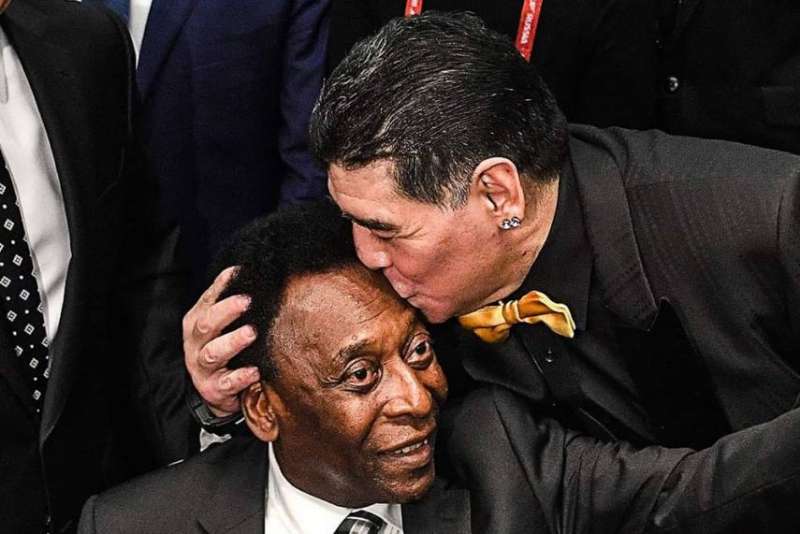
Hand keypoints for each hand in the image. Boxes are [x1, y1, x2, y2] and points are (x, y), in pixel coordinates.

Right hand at [183, 266, 259, 415]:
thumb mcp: (221, 324)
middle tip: (247, 301)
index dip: (221, 287)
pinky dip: (240, 376)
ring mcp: (202, 367)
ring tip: (251, 332)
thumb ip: (228, 301)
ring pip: (214, 353)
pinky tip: (254, 370)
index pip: (208, 300)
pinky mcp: (214, 388)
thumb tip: (243, 270)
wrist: (215, 391)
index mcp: (197, 322)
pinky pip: (227, 383)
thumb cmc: (221, 348)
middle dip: (226, 311)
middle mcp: (196, 343)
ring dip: (233, 341)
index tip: (238, 273)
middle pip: (206, 324)